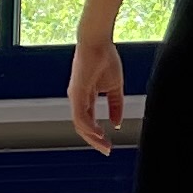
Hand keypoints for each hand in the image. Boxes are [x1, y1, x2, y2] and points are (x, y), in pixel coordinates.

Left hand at [70, 36, 128, 152]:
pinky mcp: (76, 92)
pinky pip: (80, 115)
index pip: (89, 122)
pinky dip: (89, 126)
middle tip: (107, 150)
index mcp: (85, 98)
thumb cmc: (105, 59)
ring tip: (104, 145)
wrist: (99, 42)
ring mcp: (75, 96)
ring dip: (92, 137)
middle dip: (95, 141)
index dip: (98, 135)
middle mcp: (77, 99)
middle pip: (83, 127)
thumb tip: (117, 123)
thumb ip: (115, 105)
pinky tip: (98, 133)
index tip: (109, 145)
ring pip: (80, 124)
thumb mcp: (114, 87)